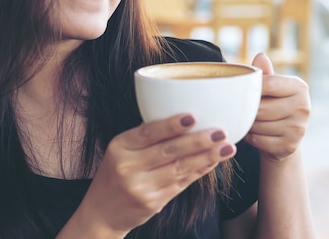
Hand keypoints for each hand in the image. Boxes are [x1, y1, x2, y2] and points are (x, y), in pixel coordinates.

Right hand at [80, 114, 235, 234]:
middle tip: (220, 132)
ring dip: (206, 157)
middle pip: (168, 151)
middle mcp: (128, 167)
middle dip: (198, 141)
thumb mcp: (120, 150)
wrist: (101, 213)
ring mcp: (141, 187)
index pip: (148, 132)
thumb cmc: (116, 174)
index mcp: (120, 147)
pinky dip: (200, 171)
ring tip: (227, 147)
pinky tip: (213, 161)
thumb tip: (184, 117)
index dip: (171, 125)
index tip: (192, 116)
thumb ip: (145, 137)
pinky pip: (182, 184)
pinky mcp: (153, 203)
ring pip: (180, 169)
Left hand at [244, 53, 310, 161]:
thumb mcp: (272, 89)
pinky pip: (259, 140)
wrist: (284, 139)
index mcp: (300, 87)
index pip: (269, 84)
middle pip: (261, 107)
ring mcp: (298, 128)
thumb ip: (265, 74)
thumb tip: (260, 56)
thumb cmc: (274, 106)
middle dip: (248, 110)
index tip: (241, 91)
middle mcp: (304, 107)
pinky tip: (253, 133)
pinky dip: (250, 137)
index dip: (251, 89)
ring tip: (247, 120)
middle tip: (241, 109)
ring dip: (247, 124)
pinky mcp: (290, 146)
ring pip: (258, 124)